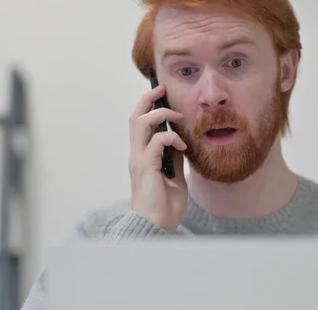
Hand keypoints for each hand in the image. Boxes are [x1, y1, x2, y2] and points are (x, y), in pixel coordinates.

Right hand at [128, 84, 188, 231]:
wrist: (157, 228)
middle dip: (147, 99)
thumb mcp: (175, 178)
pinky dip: (171, 138)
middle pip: (134, 117)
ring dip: (160, 114)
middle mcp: (136, 155)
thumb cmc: (164, 208)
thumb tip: (182, 145)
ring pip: (139, 122)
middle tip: (162, 89)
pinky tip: (182, 146)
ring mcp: (139, 160)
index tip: (162, 95)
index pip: (140, 125)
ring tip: (177, 117)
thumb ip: (174, 161)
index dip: (148, 107)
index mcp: (142, 157)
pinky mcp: (146, 167)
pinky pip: (156, 142)